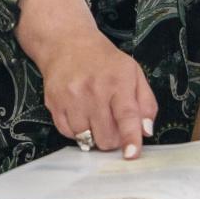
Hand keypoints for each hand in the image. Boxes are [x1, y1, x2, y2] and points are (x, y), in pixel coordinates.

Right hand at [34, 28, 157, 158]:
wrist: (67, 43)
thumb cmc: (104, 61)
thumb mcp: (134, 73)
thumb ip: (146, 103)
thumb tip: (146, 131)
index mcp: (118, 82)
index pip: (126, 115)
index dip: (130, 138)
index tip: (131, 155)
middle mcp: (93, 90)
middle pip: (106, 136)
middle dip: (113, 139)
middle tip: (113, 125)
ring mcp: (71, 98)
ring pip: (86, 139)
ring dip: (93, 135)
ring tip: (95, 117)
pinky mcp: (54, 103)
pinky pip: (68, 134)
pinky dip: (77, 131)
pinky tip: (80, 115)